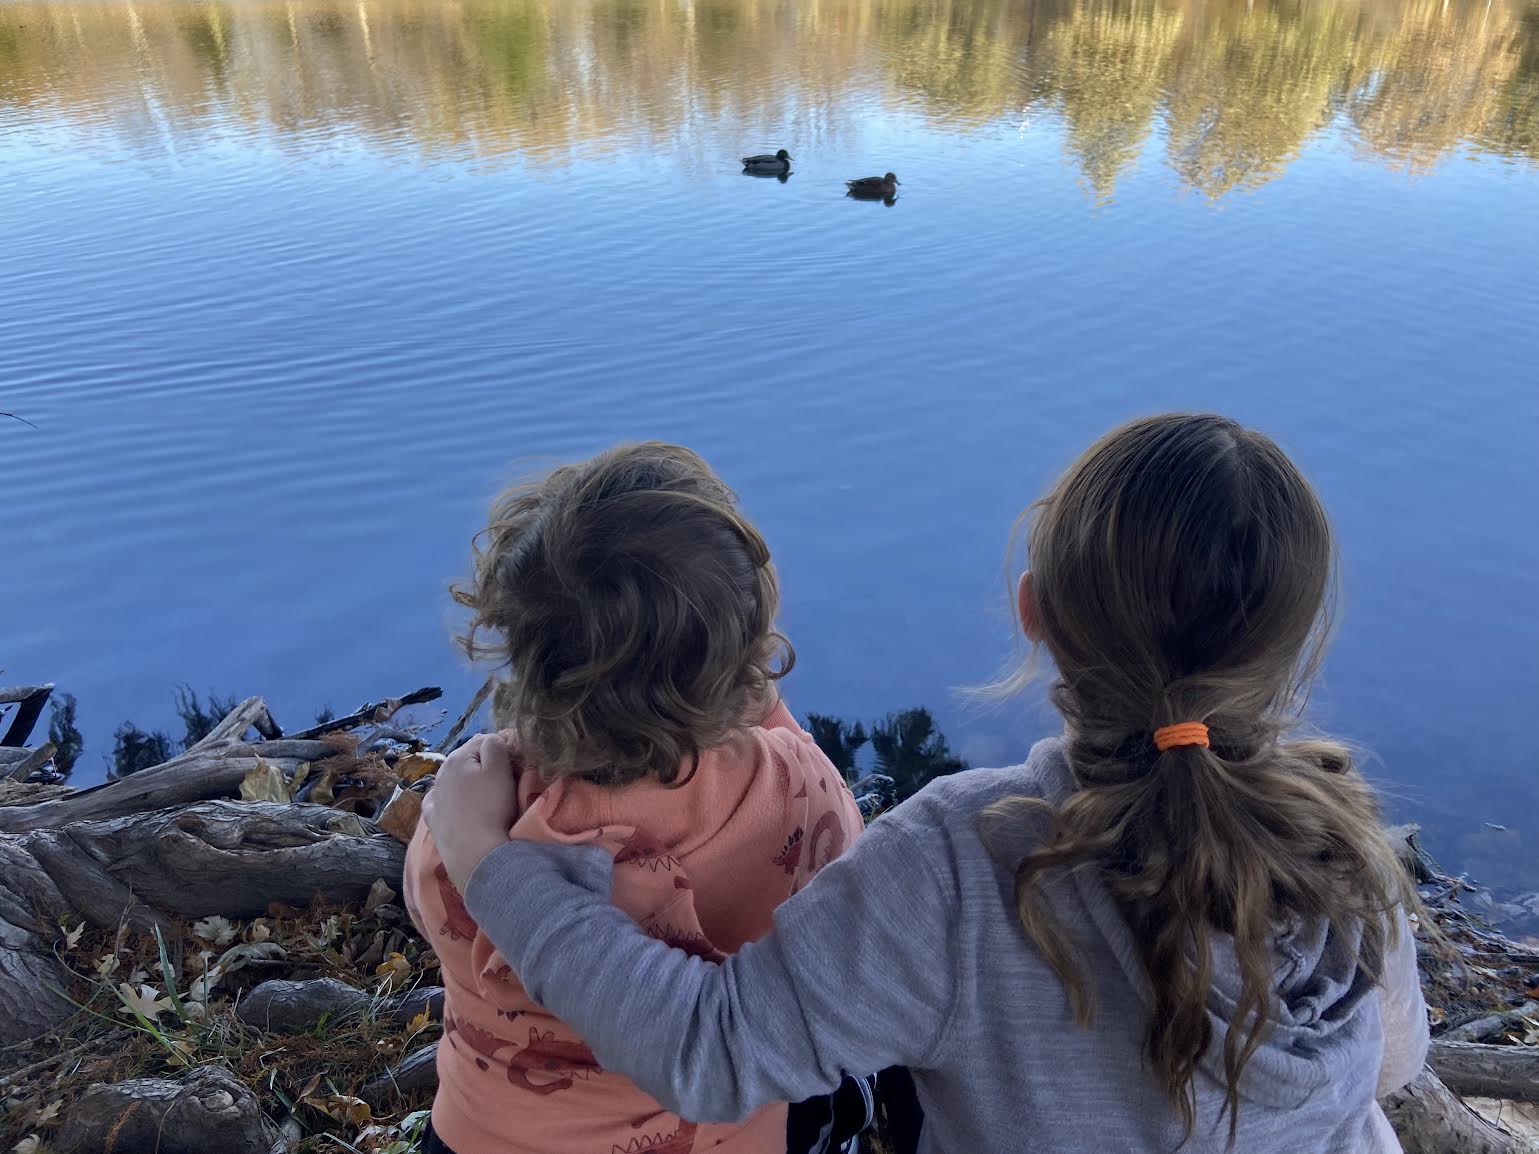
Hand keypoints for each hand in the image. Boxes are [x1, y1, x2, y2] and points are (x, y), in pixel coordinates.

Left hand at [422, 732, 518, 890]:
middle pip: (466, 759)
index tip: (516, 762)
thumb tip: (492, 738)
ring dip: (467, 782)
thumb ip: (495, 745)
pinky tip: (458, 805)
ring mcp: (434, 797)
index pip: (483, 740)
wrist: (474, 853)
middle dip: (483, 764)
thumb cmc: (491, 808)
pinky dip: (450, 799)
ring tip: (485, 795)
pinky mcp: (432, 819)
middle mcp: (440, 773)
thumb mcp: (499, 769)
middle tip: (504, 779)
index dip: (502, 748)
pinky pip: (441, 801)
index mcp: (457, 757)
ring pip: (453, 780)